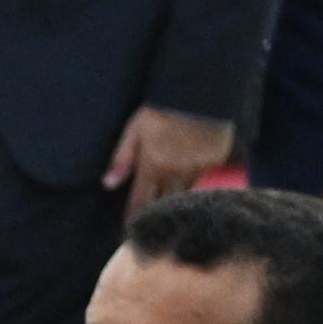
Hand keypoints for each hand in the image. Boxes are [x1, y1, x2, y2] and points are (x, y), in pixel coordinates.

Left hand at [104, 103, 232, 216]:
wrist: (201, 91)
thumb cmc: (162, 109)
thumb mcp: (134, 130)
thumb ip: (122, 158)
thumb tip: (108, 185)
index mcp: (153, 167)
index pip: (141, 203)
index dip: (133, 219)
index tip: (128, 232)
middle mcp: (176, 173)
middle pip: (163, 203)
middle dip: (154, 213)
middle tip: (146, 222)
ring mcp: (198, 168)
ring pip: (183, 194)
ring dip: (172, 199)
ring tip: (164, 205)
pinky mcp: (214, 161)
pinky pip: (200, 180)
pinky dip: (190, 184)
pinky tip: (183, 182)